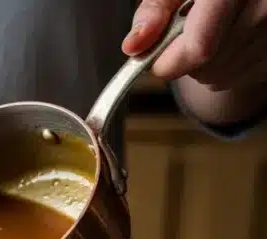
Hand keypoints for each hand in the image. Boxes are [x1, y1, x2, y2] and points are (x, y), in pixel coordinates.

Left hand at [124, 0, 266, 90]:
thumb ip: (155, 10)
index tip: (157, 56)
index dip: (170, 60)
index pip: (199, 48)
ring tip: (212, 31)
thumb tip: (134, 46)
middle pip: (206, 67)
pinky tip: (228, 38)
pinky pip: (237, 78)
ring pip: (219, 78)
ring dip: (202, 65)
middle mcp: (262, 11)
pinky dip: (223, 66)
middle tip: (189, 31)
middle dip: (185, 59)